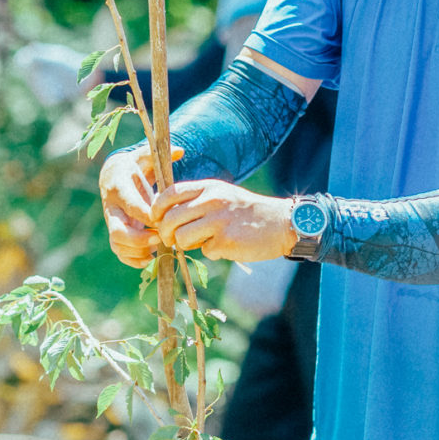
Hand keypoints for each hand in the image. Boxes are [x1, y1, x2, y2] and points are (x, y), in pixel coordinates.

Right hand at [100, 146, 163, 267]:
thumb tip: (180, 150)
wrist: (112, 176)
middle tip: (161, 238)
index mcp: (119, 188)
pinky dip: (133, 260)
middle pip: (118, 231)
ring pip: (117, 244)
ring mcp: (112, 222)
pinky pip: (119, 252)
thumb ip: (160, 155)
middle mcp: (111, 208)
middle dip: (139, 239)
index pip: (132, 206)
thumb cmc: (134, 167)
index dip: (148, 216)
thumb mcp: (144, 157)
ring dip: (138, 251)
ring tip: (158, 249)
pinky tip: (150, 258)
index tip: (165, 220)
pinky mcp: (115, 232)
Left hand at [150, 179, 295, 261]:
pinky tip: (226, 245)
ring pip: (181, 238)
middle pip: (169, 219)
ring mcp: (218, 221)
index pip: (169, 194)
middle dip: (166, 234)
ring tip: (199, 243)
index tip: (157, 220)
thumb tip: (166, 215)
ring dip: (185, 246)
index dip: (156, 209)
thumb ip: (197, 201)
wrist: (282, 222)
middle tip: (172, 240)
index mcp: (208, 188)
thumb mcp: (222, 195)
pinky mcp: (226, 240)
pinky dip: (212, 252)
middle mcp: (211, 201)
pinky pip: (204, 251)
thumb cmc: (247, 211)